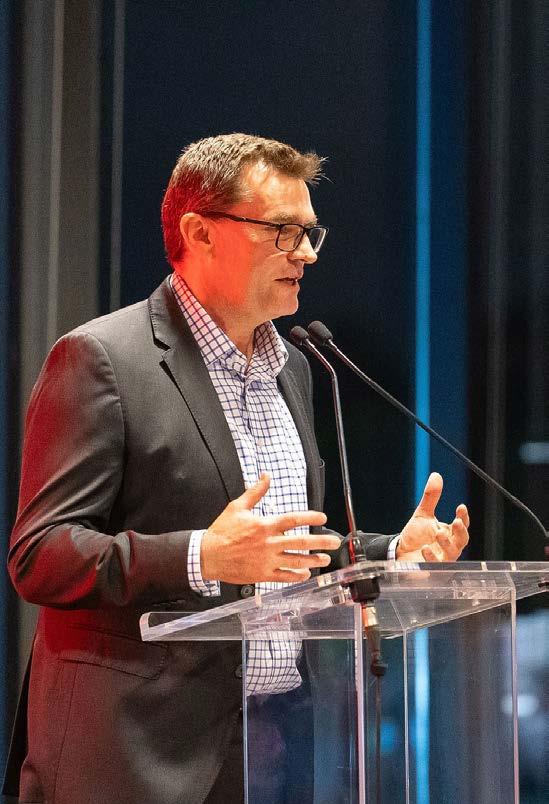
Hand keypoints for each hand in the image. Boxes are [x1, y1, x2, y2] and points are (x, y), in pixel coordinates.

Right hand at [200, 473, 340, 583]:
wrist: (208, 555)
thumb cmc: (222, 531)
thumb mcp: (237, 506)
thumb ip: (255, 491)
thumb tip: (266, 476)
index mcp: (265, 525)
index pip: (293, 519)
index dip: (310, 518)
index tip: (322, 518)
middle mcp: (269, 543)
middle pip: (301, 542)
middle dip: (320, 541)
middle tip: (334, 542)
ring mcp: (267, 560)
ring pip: (296, 561)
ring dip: (313, 560)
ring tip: (325, 559)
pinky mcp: (262, 574)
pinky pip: (284, 576)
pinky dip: (296, 575)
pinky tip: (305, 574)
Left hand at [396, 472, 469, 560]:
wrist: (400, 553)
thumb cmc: (415, 536)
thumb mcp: (423, 514)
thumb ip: (431, 497)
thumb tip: (436, 475)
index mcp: (449, 533)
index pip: (462, 524)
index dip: (463, 516)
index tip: (461, 507)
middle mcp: (449, 546)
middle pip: (462, 540)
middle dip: (460, 531)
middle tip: (456, 522)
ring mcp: (442, 558)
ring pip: (451, 552)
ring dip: (447, 543)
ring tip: (439, 533)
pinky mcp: (432, 569)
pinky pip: (435, 564)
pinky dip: (431, 556)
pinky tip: (425, 548)